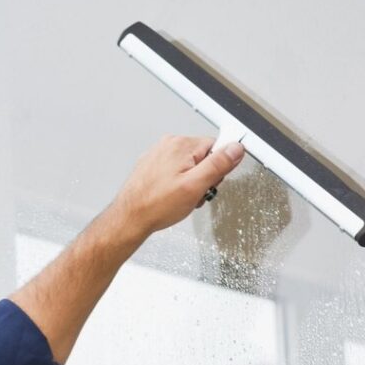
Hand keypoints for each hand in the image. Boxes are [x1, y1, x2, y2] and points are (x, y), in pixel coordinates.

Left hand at [112, 135, 244, 236]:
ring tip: (179, 199)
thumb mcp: (195, 186)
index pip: (216, 147)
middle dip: (202, 178)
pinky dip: (175, 185)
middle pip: (201, 157)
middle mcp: (168, 145)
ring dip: (189, 184)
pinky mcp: (150, 167)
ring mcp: (157, 155)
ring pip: (187, 166)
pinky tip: (169, 198)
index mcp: (181, 145)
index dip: (217, 169)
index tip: (210, 183)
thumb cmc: (156, 205)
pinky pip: (172, 172)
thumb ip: (218, 165)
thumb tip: (236, 148)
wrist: (129, 219)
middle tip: (193, 195)